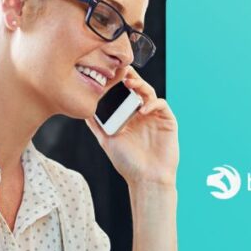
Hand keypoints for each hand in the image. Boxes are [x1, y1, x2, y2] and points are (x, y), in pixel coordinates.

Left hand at [85, 67, 178, 186]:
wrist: (146, 179)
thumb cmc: (127, 163)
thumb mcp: (107, 141)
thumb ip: (97, 125)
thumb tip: (83, 110)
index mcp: (128, 115)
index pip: (123, 93)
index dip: (118, 82)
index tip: (107, 72)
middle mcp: (142, 113)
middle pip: (137, 88)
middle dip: (129, 78)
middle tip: (121, 70)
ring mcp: (155, 116)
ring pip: (149, 93)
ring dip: (140, 86)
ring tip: (130, 84)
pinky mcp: (168, 121)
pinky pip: (161, 105)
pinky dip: (152, 103)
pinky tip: (142, 109)